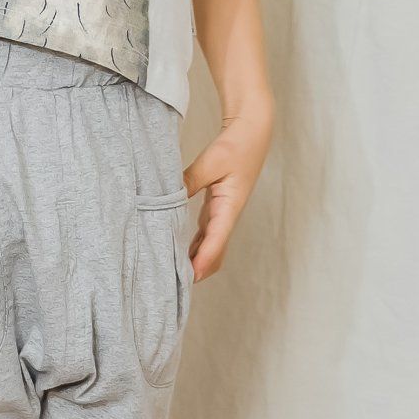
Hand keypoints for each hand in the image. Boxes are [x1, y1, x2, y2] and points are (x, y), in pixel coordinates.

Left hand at [180, 114, 273, 280]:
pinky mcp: (218, 209)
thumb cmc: (235, 146)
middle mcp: (228, 215)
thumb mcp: (210, 162)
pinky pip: (206, 236)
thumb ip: (189, 181)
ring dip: (196, 262)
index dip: (202, 260)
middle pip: (214, 253)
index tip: (190, 277)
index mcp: (230, 206)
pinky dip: (195, 248)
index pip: (216, 240)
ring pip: (211, 247)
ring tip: (174, 274)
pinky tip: (179, 253)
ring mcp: (223, 214)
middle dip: (198, 270)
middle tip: (175, 284)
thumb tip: (167, 198)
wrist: (251, 133)